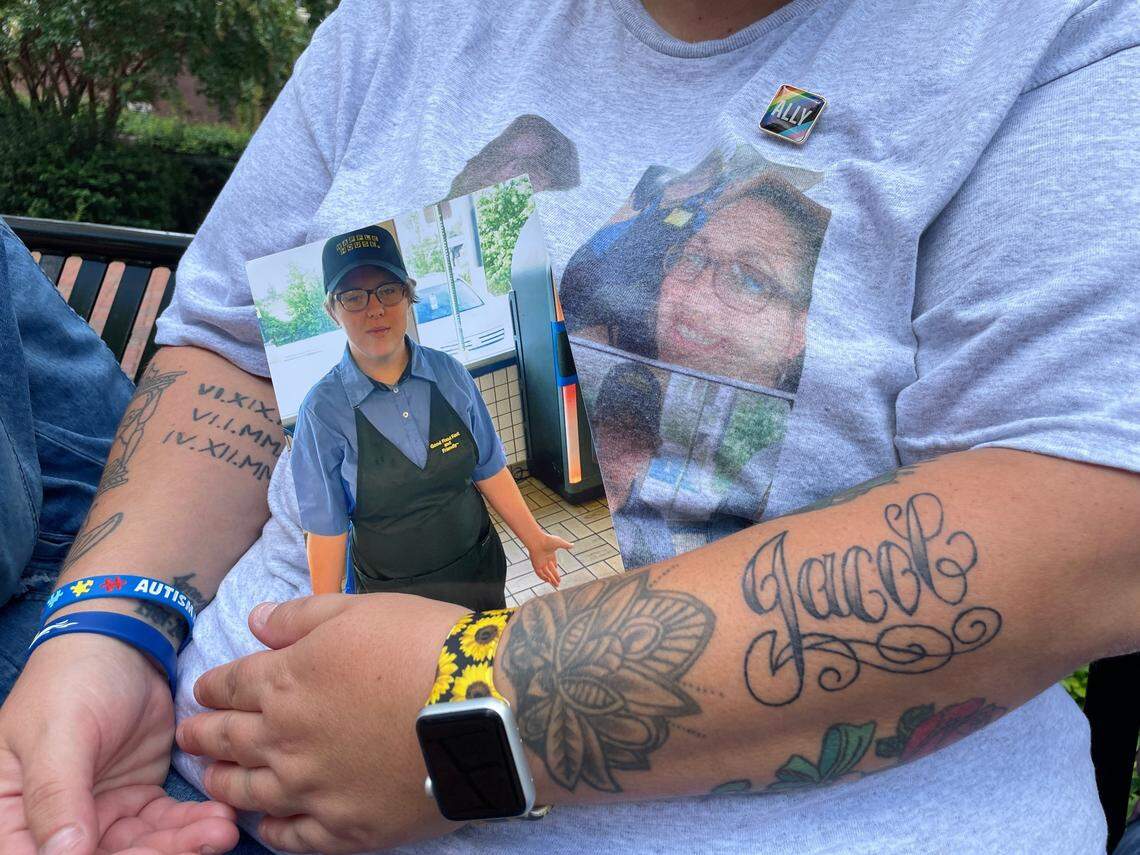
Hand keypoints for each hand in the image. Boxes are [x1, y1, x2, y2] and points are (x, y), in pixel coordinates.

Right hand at [0, 635, 237, 854]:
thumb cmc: (71, 681)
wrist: (119, 644)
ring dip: (183, 845)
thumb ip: (56, 796)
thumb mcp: (58, 734)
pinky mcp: (140, 800)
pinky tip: (222, 818)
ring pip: (141, 849)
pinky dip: (194, 825)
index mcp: (12, 814)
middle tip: (202, 844)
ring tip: (223, 831)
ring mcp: (100, 813)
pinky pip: (167, 826)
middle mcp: (54, 823)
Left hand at [178, 593, 467, 853]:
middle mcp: (285, 741)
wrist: (481, 707)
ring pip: (248, 792)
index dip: (212, 687)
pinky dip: (271, 831)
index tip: (204, 690)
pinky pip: (292, 838)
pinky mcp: (345, 828)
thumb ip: (301, 617)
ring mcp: (312, 790)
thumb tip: (256, 620)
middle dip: (202, 735)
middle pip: (227, 741)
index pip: (229, 685)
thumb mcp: (360, 610)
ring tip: (212, 779)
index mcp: (285, 682)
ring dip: (223, 783)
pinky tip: (264, 826)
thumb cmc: (422, 647)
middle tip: (189, 737)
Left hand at [525, 531, 572, 586]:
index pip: (553, 565)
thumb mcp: (559, 543)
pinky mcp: (535, 565)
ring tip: (556, 585)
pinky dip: (543, 577)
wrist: (537, 541)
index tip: (559, 578)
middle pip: (550, 571)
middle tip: (558, 584)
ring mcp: (540, 562)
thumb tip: (573, 545)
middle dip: (554, 577)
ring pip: (545, 573)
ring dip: (550, 579)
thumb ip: (566, 545)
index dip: (556, 571)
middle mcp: (545, 560)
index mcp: (550, 555)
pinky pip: (539, 573)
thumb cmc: (548, 540)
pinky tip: (548, 581)